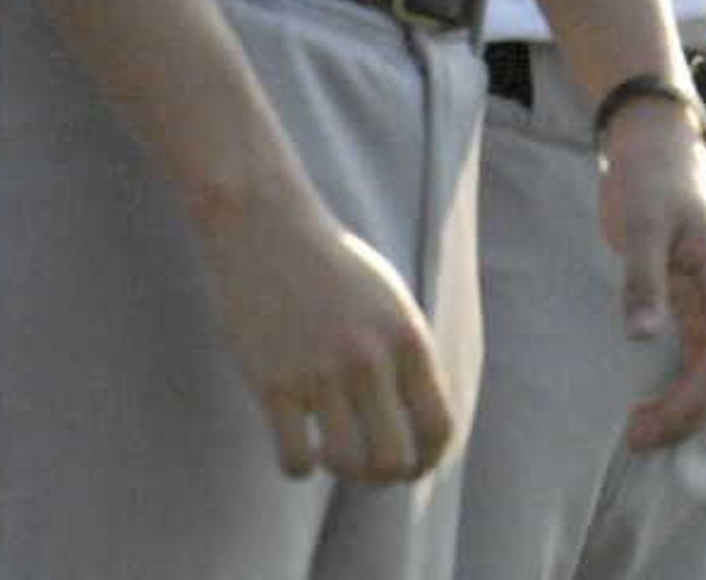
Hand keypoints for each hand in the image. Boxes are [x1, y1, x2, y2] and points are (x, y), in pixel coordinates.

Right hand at [197, 183, 456, 481]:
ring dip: (341, 470)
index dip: (429, 460)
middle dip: (386, 477)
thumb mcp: (389, 301)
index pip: (439, 426)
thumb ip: (407, 358)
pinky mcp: (273, 384)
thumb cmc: (332, 266)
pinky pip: (296, 460)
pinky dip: (299, 466)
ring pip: (346, 464)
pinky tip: (297, 444)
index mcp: (408, 337)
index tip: (412, 466)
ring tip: (332, 453)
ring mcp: (320, 372)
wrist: (266, 227)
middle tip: (369, 470)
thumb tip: (422, 426)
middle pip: (395, 458)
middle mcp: (370, 358)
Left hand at [595, 93, 705, 449]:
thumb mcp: (641, 224)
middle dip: (690, 415)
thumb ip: (642, 280)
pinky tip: (654, 401)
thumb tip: (643, 338)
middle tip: (636, 437)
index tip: (644, 426)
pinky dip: (686, 386)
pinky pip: (705, 356)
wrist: (659, 141)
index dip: (690, 403)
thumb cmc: (650, 178)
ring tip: (642, 428)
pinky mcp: (704, 299)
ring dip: (689, 406)